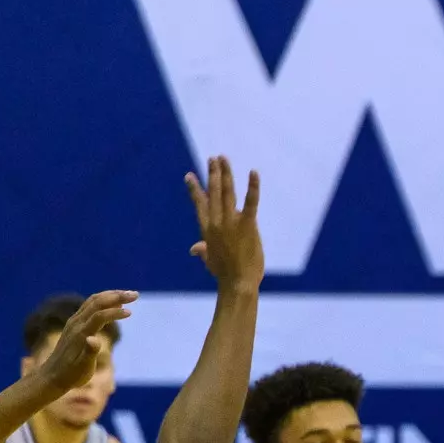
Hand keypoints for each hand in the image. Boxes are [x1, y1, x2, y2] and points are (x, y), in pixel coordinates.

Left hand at [38, 289, 135, 391]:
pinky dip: (104, 300)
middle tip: (135, 295)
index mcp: (80, 334)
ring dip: (111, 295)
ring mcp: (74, 322)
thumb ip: (89, 353)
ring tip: (128, 295)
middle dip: (117, 296)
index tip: (131, 312)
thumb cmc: (71, 375)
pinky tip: (114, 304)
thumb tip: (94, 339)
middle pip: (97, 302)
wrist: (51, 376)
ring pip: (93, 301)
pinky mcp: (74, 323)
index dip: (115, 313)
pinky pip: (90, 306)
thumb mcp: (82, 368)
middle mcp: (76, 323)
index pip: (99, 316)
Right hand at [185, 156, 263, 289]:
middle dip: (213, 174)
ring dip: (226, 174)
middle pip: (213, 193)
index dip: (195, 189)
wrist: (238, 283)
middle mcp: (216, 222)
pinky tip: (253, 172)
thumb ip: (203, 251)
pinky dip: (253, 187)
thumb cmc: (225, 275)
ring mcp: (231, 222)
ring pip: (227, 192)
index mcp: (207, 229)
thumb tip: (194, 248)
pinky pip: (251, 202)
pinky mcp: (247, 225)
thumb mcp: (210, 261)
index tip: (190, 176)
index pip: (200, 204)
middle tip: (213, 158)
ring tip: (223, 159)